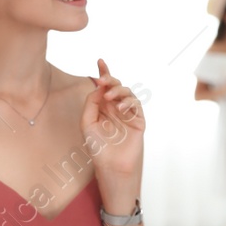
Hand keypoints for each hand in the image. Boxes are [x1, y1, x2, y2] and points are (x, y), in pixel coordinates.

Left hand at [83, 58, 144, 185]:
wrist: (111, 165)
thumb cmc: (97, 147)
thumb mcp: (87, 122)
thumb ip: (91, 103)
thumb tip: (99, 86)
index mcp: (102, 107)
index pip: (104, 87)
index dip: (104, 73)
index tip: (100, 61)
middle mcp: (115, 108)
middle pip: (115, 86)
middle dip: (109, 80)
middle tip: (102, 81)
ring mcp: (127, 113)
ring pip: (127, 92)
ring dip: (118, 91)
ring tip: (109, 97)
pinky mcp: (138, 120)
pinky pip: (135, 104)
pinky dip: (128, 102)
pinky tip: (119, 108)